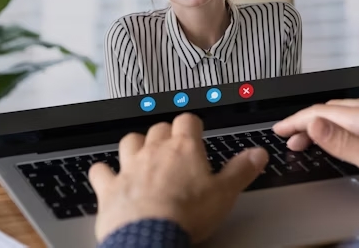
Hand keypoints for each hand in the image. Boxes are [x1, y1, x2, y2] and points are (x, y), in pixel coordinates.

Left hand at [88, 113, 268, 242]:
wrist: (150, 236)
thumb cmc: (187, 214)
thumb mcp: (225, 193)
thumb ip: (242, 170)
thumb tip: (257, 154)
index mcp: (184, 149)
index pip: (187, 121)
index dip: (192, 125)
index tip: (196, 130)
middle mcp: (155, 151)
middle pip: (158, 128)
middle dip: (166, 133)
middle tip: (173, 145)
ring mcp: (130, 167)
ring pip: (129, 141)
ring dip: (136, 144)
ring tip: (142, 152)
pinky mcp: (110, 188)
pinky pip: (101, 170)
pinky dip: (104, 171)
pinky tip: (107, 175)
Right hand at [273, 99, 358, 199]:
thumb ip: (343, 141)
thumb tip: (313, 121)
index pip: (321, 112)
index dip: (296, 121)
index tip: (279, 130)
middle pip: (332, 109)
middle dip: (307, 121)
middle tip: (290, 139)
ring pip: (348, 111)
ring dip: (325, 122)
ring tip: (313, 137)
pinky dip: (345, 123)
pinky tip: (350, 133)